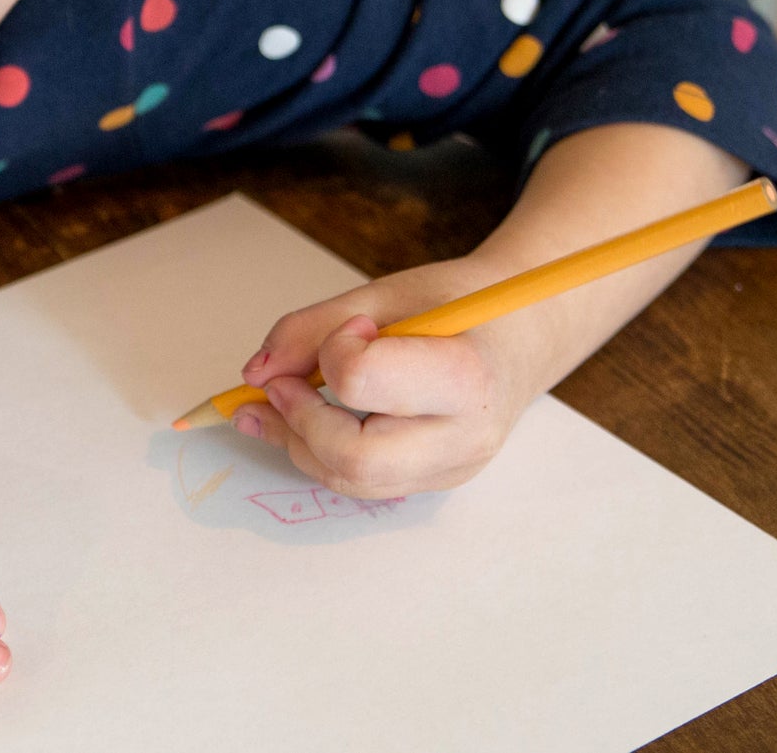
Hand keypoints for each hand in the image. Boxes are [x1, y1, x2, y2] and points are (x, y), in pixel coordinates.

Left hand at [233, 257, 546, 497]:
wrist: (522, 333)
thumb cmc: (459, 305)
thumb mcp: (384, 295)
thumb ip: (311, 329)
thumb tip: (254, 374)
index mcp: (463, 375)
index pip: (363, 382)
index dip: (333, 352)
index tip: (349, 330)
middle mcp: (464, 436)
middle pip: (355, 459)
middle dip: (297, 423)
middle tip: (276, 385)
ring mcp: (453, 468)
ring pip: (352, 481)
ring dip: (298, 442)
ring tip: (272, 401)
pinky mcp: (437, 481)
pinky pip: (364, 482)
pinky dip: (322, 452)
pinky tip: (301, 418)